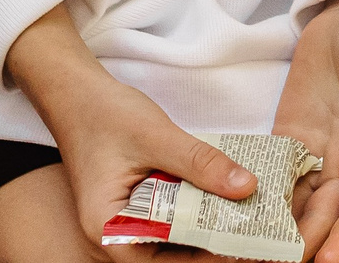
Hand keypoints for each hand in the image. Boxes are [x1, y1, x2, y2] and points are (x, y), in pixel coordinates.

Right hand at [5, 6, 255, 246]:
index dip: (212, 257)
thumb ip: (200, 163)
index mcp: (110, 230)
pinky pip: (174, 217)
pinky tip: (228, 196)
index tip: (253, 248)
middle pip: (175, 255)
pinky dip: (200, 209)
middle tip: (262, 232)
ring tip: (254, 216)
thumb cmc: (102, 113)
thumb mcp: (156, 136)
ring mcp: (128, 222)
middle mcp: (117, 236)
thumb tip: (246, 187)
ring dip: (212, 226)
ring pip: (178, 237)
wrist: (76, 92)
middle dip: (218, 245)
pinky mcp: (139, 206)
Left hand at [273, 0, 338, 262]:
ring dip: (277, 225)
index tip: (327, 260)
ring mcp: (315, 152)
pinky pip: (273, 172)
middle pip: (324, 212)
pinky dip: (258, 194)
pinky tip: (234, 210)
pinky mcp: (289, 137)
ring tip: (250, 249)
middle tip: (271, 259)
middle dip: (302, 240)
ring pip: (296, 201)